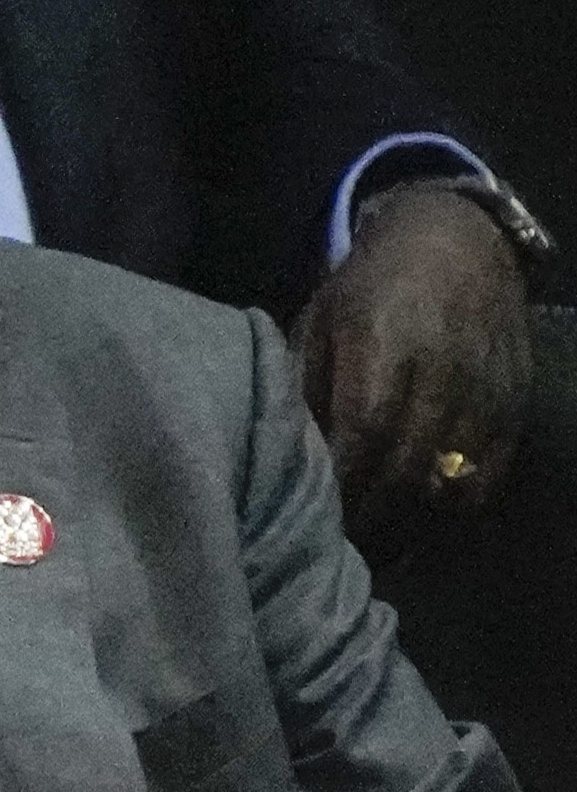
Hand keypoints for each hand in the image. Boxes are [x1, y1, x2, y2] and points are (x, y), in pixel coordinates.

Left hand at [302, 184, 529, 537]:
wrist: (459, 243)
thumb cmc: (370, 286)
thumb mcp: (317, 321)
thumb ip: (301, 386)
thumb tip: (279, 456)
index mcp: (385, 347)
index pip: (364, 434)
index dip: (340, 485)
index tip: (310, 518)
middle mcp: (443, 373)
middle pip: (406, 470)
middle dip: (368, 517)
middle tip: (335, 548)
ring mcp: (486, 393)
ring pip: (449, 483)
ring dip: (409, 525)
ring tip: (372, 547)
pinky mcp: (513, 407)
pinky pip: (487, 478)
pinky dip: (453, 510)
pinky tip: (420, 523)